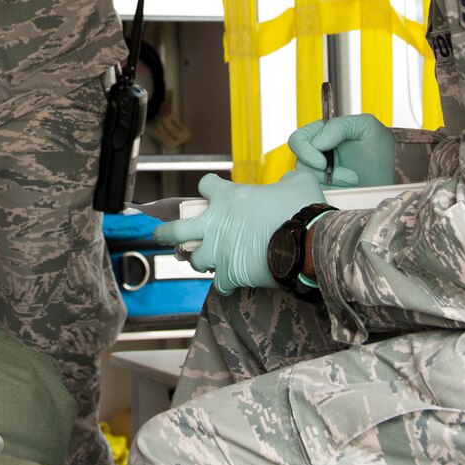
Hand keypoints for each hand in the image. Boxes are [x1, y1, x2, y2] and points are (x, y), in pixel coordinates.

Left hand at [153, 171, 326, 294]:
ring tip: (202, 261)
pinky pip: (218, 284)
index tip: (211, 191)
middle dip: (165, 232)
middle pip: (176, 229)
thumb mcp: (297, 183)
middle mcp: (215, 223)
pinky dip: (224, 284)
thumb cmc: (301, 210)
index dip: (209, 187)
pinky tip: (228, 284)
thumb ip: (287, 180)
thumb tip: (291, 181)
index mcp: (228, 197)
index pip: (205, 186)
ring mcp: (219, 251)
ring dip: (198, 259)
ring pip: (194, 259)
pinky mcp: (230, 274)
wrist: (305, 242)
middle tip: (159, 234)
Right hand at [288, 114, 396, 187]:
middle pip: (298, 162)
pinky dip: (332, 192)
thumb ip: (339, 126)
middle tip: (336, 172)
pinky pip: (315, 194)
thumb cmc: (380, 150)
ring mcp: (320, 173)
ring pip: (306, 178)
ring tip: (353, 180)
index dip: (306, 151)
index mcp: (323, 134)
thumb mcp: (366, 127)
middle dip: (317, 170)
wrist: (391, 178)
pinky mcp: (324, 190)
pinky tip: (349, 189)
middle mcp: (318, 153)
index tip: (323, 162)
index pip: (298, 139)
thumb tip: (317, 143)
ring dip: (331, 181)